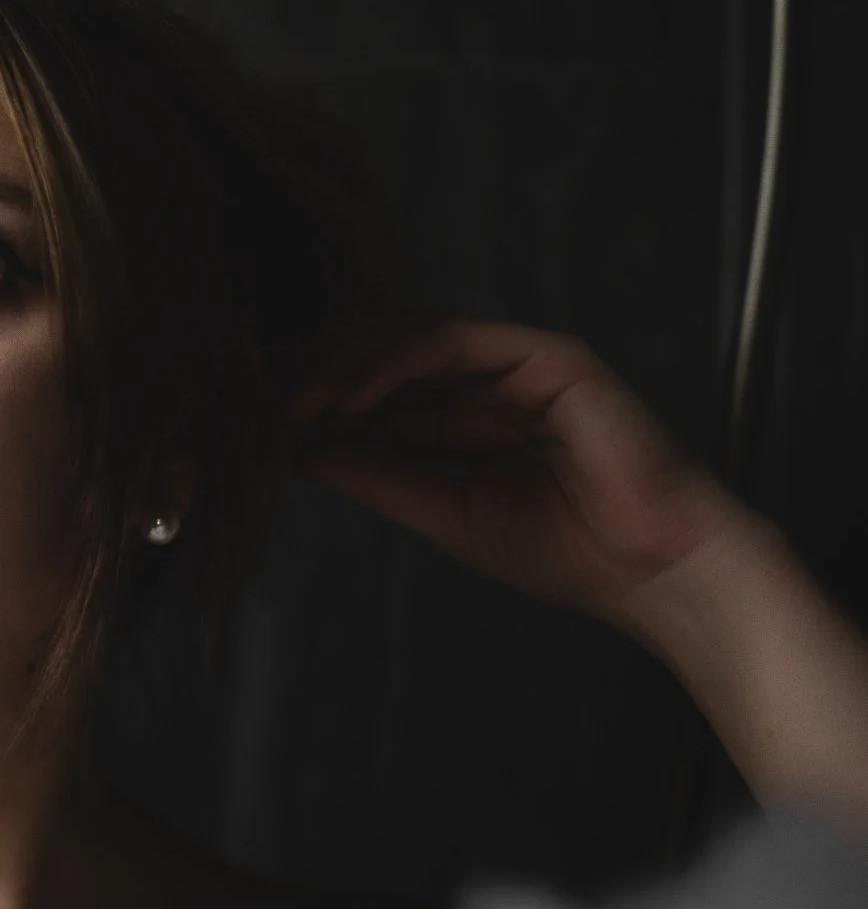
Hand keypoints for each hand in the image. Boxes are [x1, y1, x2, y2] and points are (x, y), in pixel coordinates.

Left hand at [290, 320, 740, 632]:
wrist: (652, 573)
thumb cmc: (568, 553)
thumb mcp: (444, 513)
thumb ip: (378, 476)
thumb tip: (302, 450)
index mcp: (467, 416)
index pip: (377, 385)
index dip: (317, 395)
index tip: (258, 419)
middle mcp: (489, 382)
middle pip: (385, 349)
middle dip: (318, 368)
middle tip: (259, 397)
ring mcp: (519, 363)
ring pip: (410, 335)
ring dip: (343, 364)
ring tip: (295, 403)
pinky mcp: (547, 357)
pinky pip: (454, 341)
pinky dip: (394, 361)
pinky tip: (349, 397)